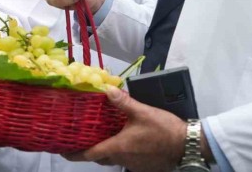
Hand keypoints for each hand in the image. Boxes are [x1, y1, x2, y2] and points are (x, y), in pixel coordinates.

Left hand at [63, 87, 185, 171]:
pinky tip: (126, 141)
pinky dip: (122, 152)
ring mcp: (134, 165)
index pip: (90, 154)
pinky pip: (127, 161)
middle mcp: (123, 159)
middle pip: (101, 158)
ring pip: (114, 160)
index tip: (63, 151)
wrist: (188, 146)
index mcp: (118, 147)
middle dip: (90, 151)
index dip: (75, 154)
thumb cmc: (164, 129)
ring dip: (107, 151)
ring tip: (103, 137)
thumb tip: (106, 89)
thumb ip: (122, 102)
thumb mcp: (141, 111)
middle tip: (82, 140)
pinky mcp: (144, 167)